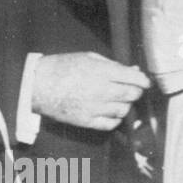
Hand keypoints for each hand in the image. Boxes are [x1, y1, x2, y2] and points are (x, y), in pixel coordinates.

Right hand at [31, 52, 149, 131]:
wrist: (37, 85)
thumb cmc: (63, 67)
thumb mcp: (89, 58)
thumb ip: (114, 65)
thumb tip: (134, 71)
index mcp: (102, 72)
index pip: (135, 79)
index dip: (144, 81)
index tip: (145, 82)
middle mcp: (101, 91)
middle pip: (132, 95)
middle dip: (136, 92)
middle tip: (133, 89)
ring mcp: (93, 108)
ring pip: (124, 110)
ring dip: (126, 105)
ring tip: (118, 99)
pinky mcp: (86, 121)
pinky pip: (111, 124)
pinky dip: (115, 119)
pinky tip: (111, 112)